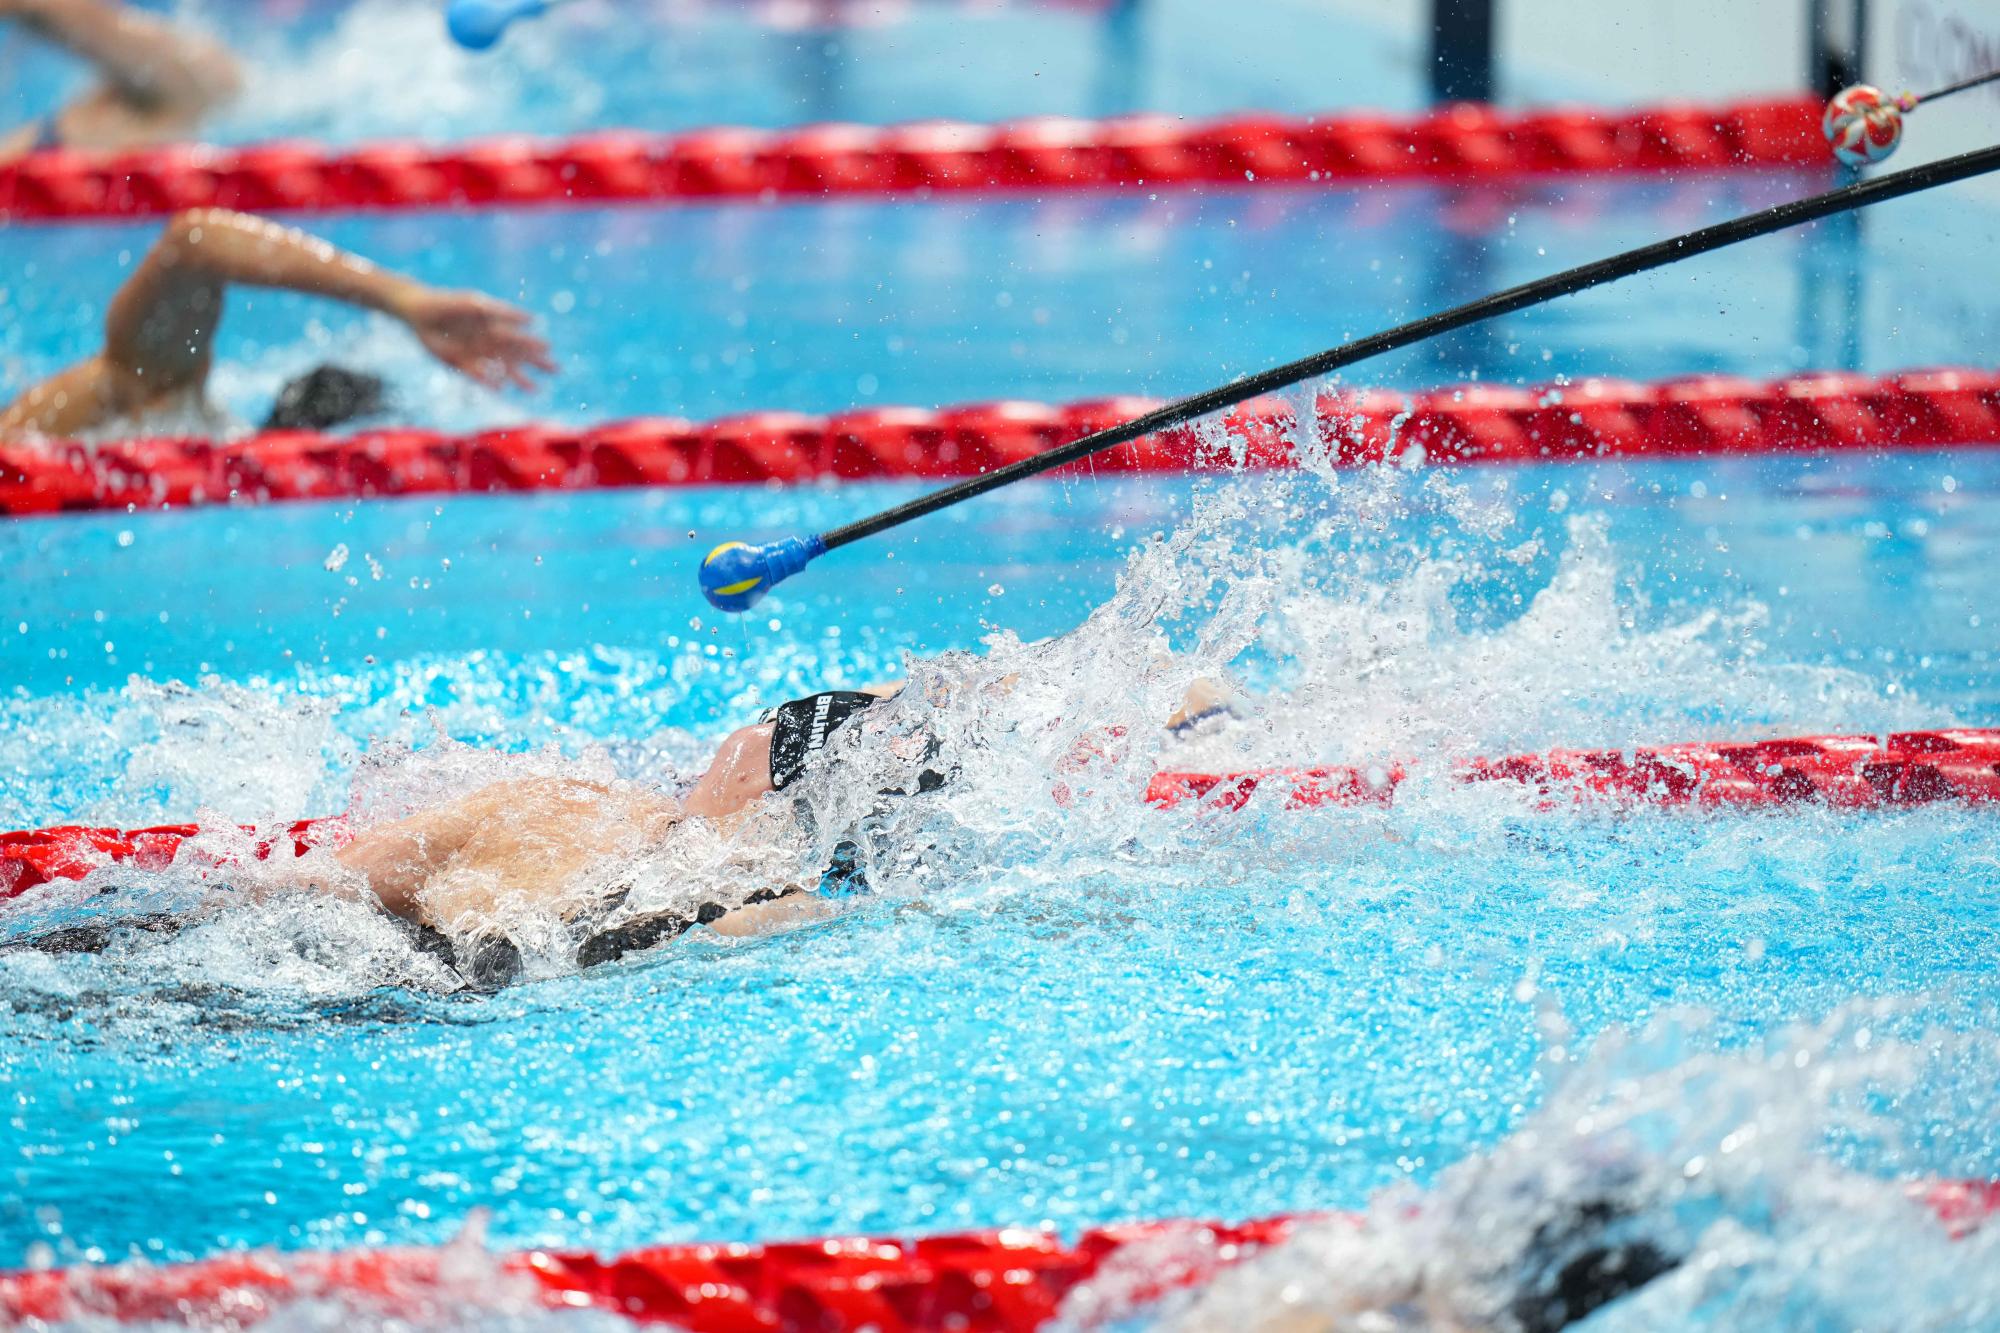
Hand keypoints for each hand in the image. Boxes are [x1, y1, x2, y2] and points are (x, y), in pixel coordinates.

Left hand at [398, 287, 554, 390]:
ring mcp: (477, 354)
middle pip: (517, 355)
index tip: (549, 349)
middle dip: (536, 363)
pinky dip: (490, 382)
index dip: (534, 343)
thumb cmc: (449, 304)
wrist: (419, 313)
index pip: (519, 337)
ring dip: (518, 379)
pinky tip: (502, 388)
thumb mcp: (477, 304)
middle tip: (556, 370)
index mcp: (494, 325)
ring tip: (535, 390)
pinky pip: (480, 376)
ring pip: (503, 370)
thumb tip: (533, 319)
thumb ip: (504, 312)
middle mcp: (489, 342)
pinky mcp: (461, 364)